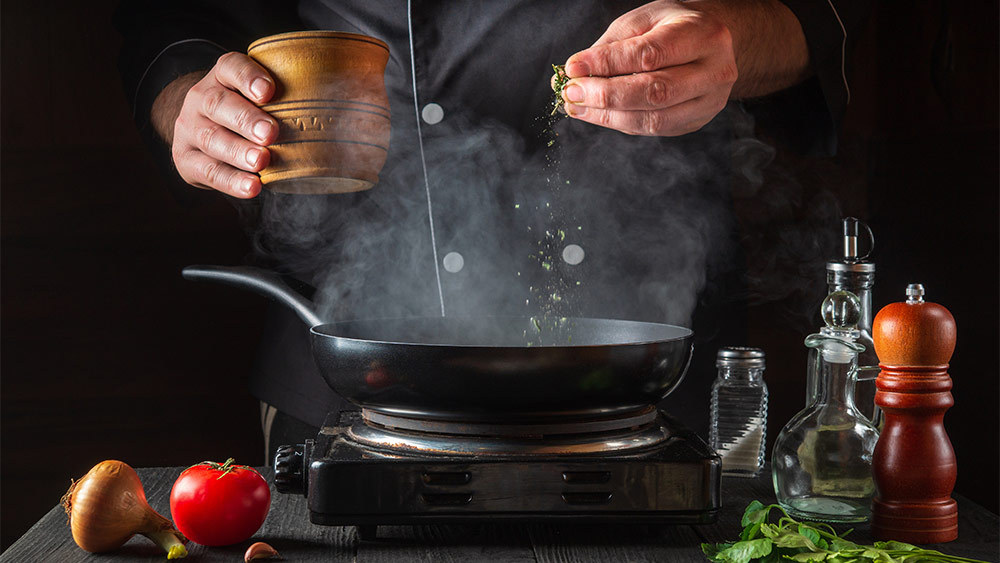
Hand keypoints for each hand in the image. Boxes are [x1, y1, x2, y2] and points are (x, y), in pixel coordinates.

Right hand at [168, 53, 278, 197]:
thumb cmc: (245, 112)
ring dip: (238, 151)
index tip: (268, 91)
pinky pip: (209, 171)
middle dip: (246, 119)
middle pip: (218, 105)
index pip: (231, 67)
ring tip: (261, 161)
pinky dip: (231, 181)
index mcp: (222, 77)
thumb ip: (290, 97)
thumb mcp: (257, 96)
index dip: (248, 77)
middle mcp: (201, 99)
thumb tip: (349, 102)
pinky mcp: (187, 159)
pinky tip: (252, 186)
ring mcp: (190, 129)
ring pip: (211, 138)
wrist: (199, 130)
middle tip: (271, 133)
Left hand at [560, 0, 736, 136]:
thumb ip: (613, 45)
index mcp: (702, 35)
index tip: (574, 68)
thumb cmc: (673, 27)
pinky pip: (654, 129)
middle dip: (606, 95)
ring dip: (608, 116)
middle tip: (572, 92)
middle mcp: (714, 70)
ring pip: (654, 119)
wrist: (713, 42)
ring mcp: (709, 101)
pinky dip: (620, 123)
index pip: (649, 54)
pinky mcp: (697, 120)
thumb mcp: (645, 20)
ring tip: (578, 106)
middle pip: (654, 91)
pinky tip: (598, 114)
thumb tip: (576, 72)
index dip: (607, 63)